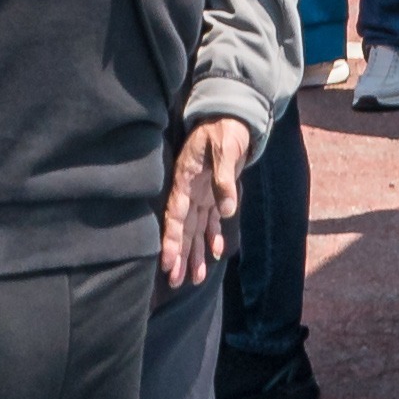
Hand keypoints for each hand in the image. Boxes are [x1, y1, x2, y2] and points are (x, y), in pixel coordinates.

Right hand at [160, 119, 252, 287]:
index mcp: (186, 179)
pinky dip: (213, 236)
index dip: (172, 240)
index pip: (176, 215)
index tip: (168, 262)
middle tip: (176, 282)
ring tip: (194, 278)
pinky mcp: (213, 193)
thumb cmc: (224, 130)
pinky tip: (215, 253)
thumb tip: (227, 210)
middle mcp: (190, 190)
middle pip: (183, 228)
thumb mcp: (225, 148)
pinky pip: (211, 219)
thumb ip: (224, 179)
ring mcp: (201, 193)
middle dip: (180, 255)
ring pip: (195, 229)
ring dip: (195, 252)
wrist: (230, 116)